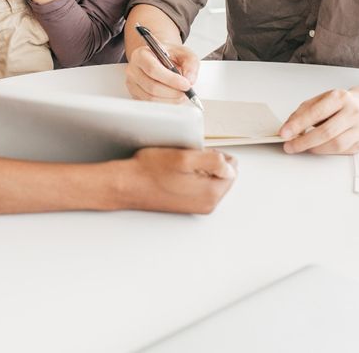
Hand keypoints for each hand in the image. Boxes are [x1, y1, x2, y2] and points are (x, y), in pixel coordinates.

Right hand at [122, 148, 236, 213]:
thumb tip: (231, 165)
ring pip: (208, 179)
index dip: (214, 154)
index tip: (196, 153)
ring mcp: (196, 206)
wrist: (126, 185)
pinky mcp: (185, 204)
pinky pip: (196, 186)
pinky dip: (187, 177)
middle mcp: (206, 204)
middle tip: (184, 159)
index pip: (231, 168)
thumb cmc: (149, 171)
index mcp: (210, 193)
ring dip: (196, 169)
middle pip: (221, 175)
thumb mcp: (184, 157)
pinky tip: (171, 173)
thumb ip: (214, 161)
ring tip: (175, 166)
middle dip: (206, 163)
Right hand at [125, 42, 198, 102]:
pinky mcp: (134, 94)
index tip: (186, 84)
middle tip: (186, 92)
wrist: (157, 58)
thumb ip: (190, 63)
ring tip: (181, 95)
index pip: (153, 69)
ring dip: (170, 100)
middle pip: (152, 86)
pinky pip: (149, 104)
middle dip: (173, 92)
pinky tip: (172, 97)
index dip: (171, 79)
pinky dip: (164, 103)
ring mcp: (132, 83)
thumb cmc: (168, 56)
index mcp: (141, 55)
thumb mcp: (183, 53)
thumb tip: (190, 79)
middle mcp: (133, 69)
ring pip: (150, 98)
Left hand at [280, 86, 358, 154]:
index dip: (298, 124)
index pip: (316, 113)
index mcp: (339, 98)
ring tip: (301, 146)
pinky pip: (341, 151)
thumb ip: (303, 112)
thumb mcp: (320, 100)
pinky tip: (317, 147)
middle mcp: (352, 113)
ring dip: (314, 148)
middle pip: (326, 132)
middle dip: (303, 142)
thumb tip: (288, 127)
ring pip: (335, 144)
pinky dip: (325, 151)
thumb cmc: (340, 103)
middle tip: (289, 146)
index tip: (284, 133)